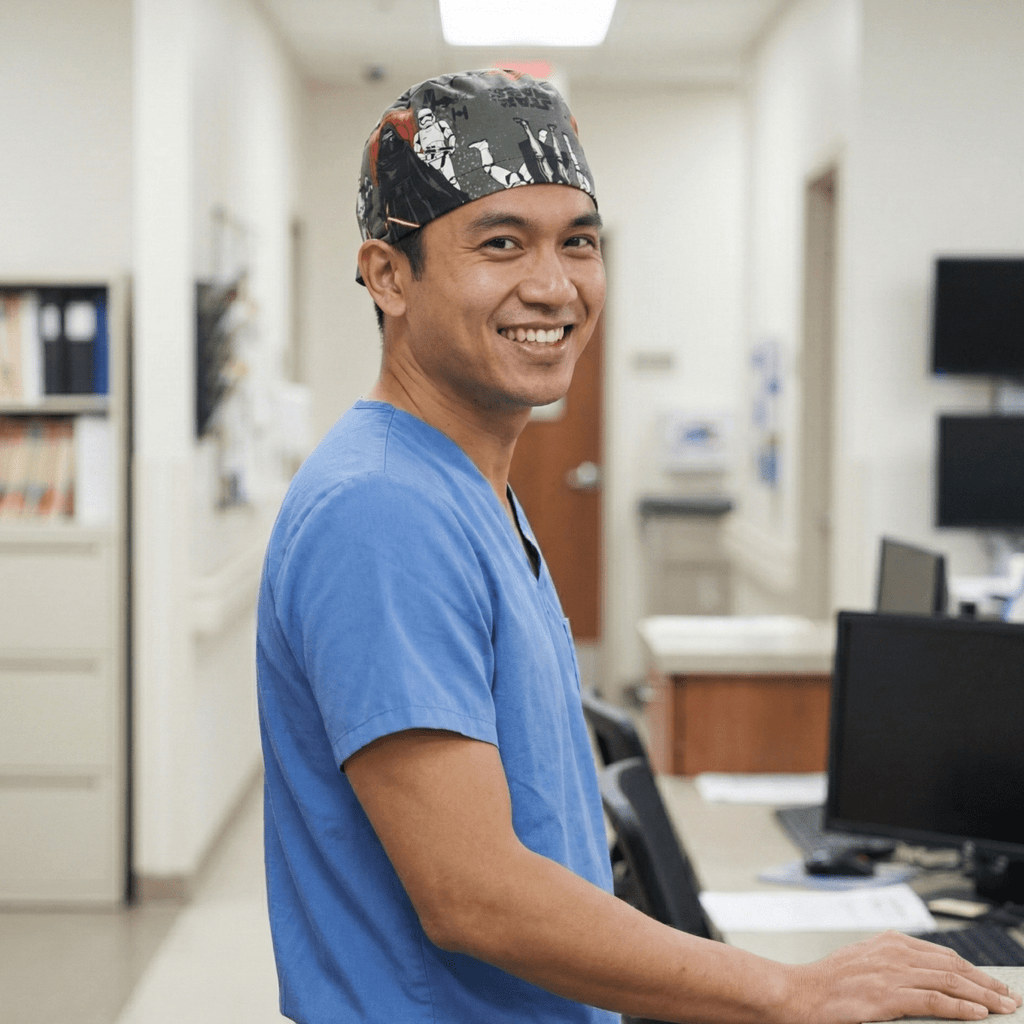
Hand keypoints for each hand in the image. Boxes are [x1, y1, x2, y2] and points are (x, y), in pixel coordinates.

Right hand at [790, 931, 1021, 1022]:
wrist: (798, 993)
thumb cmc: (826, 983)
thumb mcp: (862, 963)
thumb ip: (892, 965)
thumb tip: (923, 977)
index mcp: (888, 942)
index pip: (943, 954)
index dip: (972, 970)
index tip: (991, 983)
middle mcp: (893, 953)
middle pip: (953, 966)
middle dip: (985, 982)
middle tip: (1009, 996)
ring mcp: (891, 973)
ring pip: (950, 981)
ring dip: (983, 995)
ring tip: (1003, 1006)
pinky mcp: (888, 997)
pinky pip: (934, 1000)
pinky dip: (960, 1007)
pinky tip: (978, 1014)